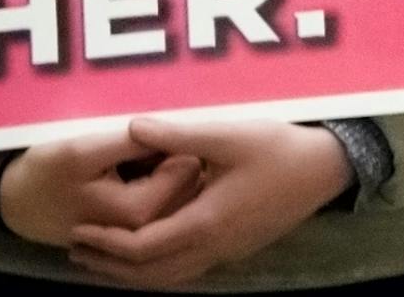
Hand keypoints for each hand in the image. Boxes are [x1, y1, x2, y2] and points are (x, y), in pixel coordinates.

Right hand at [0, 131, 202, 248]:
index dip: (177, 141)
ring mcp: (142, 234)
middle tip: (144, 143)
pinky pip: (166, 199)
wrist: (16, 203)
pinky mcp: (136, 230)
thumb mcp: (83, 150)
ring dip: (168, 168)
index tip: (153, 132)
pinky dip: (159, 180)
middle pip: (189, 181)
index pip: (188, 166)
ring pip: (180, 190)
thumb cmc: (46, 174)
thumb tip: (177, 135)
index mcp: (140, 212)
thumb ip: (133, 144)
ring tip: (137, 157)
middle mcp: (147, 231)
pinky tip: (135, 170)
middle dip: (176, 157)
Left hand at [70, 118, 352, 287]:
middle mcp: (214, 246)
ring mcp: (227, 251)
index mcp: (205, 222)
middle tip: (78, 252)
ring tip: (104, 259)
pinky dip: (157, 267)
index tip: (78, 232)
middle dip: (111, 266)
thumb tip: (131, 127)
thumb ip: (177, 135)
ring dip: (133, 272)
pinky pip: (187, 268)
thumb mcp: (226, 135)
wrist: (326, 169)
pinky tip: (150, 250)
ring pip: (170, 276)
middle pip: (152, 273)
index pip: (143, 248)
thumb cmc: (278, 148)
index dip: (107, 243)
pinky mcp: (237, 247)